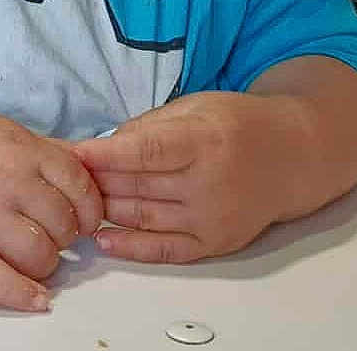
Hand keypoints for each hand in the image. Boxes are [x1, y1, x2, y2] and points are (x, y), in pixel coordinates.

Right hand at [0, 113, 102, 310]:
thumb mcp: (4, 131)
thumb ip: (47, 149)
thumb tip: (93, 168)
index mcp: (19, 148)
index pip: (77, 183)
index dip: (89, 207)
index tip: (85, 218)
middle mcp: (3, 180)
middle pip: (62, 222)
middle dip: (66, 235)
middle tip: (54, 235)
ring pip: (38, 253)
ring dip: (46, 263)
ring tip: (36, 256)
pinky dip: (19, 293)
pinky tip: (36, 298)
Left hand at [72, 92, 306, 263]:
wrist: (292, 156)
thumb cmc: (238, 123)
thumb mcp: (196, 106)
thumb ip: (150, 126)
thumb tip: (104, 146)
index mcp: (204, 140)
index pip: (145, 151)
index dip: (105, 154)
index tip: (74, 153)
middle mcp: (209, 183)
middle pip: (138, 186)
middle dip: (96, 181)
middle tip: (64, 175)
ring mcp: (212, 218)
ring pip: (144, 217)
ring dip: (105, 210)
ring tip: (75, 201)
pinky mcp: (215, 243)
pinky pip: (165, 250)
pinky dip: (131, 248)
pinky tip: (103, 240)